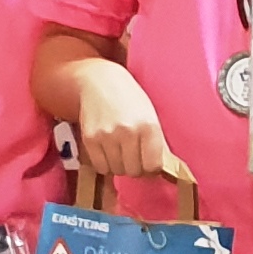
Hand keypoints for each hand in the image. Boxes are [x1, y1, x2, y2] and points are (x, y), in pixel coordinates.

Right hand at [70, 62, 174, 184]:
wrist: (99, 81)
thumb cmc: (130, 99)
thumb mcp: (151, 116)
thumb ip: (158, 143)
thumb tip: (163, 172)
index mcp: (149, 126)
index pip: (153, 166)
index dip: (152, 168)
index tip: (149, 162)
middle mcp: (128, 131)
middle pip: (134, 171)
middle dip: (136, 167)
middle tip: (133, 155)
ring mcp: (107, 135)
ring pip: (117, 170)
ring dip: (119, 165)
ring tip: (120, 149)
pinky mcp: (89, 138)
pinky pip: (100, 166)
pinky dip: (105, 163)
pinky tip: (108, 150)